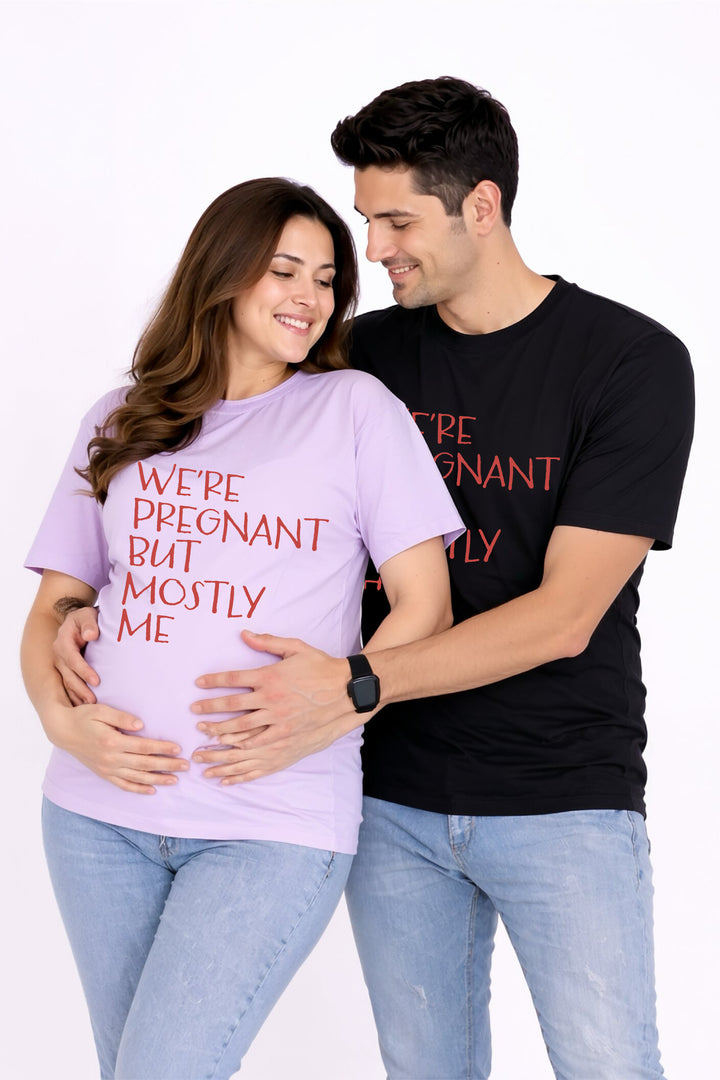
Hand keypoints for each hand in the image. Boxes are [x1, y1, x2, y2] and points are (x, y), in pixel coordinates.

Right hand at [46, 702, 189, 794]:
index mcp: (112, 742)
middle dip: (167, 765)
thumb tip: (140, 725)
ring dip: (157, 779)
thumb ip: (121, 717)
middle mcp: (111, 759)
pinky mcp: (104, 774)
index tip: (178, 748)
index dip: (162, 748)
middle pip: (145, 764)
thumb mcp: (101, 710)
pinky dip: (138, 789)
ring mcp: (107, 769)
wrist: (62, 731)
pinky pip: (123, 785)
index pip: (144, 747)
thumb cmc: (83, 717)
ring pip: (137, 778)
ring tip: (175, 780)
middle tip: (186, 765)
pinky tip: (151, 791)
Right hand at [53, 606, 100, 704]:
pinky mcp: (64, 671)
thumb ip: (89, 624)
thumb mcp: (87, 615)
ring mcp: (60, 664)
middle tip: (94, 701)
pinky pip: (68, 686)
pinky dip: (75, 696)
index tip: (96, 681)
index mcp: (63, 641)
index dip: (83, 670)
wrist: (79, 621)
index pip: (72, 658)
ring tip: (90, 708)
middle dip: (80, 689)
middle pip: (68, 675)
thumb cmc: (86, 618)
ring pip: (66, 683)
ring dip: (77, 696)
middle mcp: (58, 654)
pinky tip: (84, 708)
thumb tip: (90, 635)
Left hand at [191, 631, 359, 779]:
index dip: (213, 682)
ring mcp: (278, 723)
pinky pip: (259, 751)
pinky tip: (227, 762)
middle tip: (194, 714)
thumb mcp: (296, 648)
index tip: (198, 684)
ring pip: (241, 732)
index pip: (233, 679)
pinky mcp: (287, 739)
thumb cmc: (321, 667)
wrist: (347, 690)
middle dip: (209, 711)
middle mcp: (270, 702)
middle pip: (232, 708)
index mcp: (270, 678)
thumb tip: (244, 634)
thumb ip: (268, 642)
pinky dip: (240, 759)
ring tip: (203, 738)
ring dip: (219, 735)